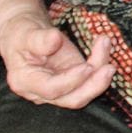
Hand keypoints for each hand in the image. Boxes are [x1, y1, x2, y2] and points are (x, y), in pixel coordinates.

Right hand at [0, 14, 116, 108]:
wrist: (24, 34)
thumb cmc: (22, 34)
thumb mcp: (26, 33)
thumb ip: (39, 39)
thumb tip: (54, 39)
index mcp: (25, 82)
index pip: (51, 89)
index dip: (71, 80)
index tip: (87, 66)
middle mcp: (42, 91)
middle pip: (72, 98)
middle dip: (93, 86)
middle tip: (109, 68)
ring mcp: (59, 87)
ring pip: (84, 91)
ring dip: (101, 73)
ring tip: (106, 44)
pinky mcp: (72, 79)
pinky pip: (90, 78)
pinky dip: (100, 62)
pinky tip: (104, 44)